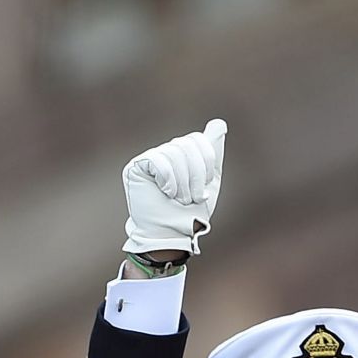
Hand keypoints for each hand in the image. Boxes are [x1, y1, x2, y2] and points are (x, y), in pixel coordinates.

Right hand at [122, 119, 226, 256]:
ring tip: (178, 200)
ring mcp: (151, 158)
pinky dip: (168, 180)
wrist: (172, 235)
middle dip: (195, 176)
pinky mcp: (137, 167)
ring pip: (173, 153)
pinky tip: (165, 192)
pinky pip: (157, 160)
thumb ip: (213, 153)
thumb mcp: (209, 183)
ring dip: (182, 183)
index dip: (206, 162)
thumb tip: (220, 123)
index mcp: (183, 154)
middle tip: (190, 198)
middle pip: (187, 145)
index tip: (204, 185)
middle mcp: (166, 152)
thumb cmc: (190, 214)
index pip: (198, 140)